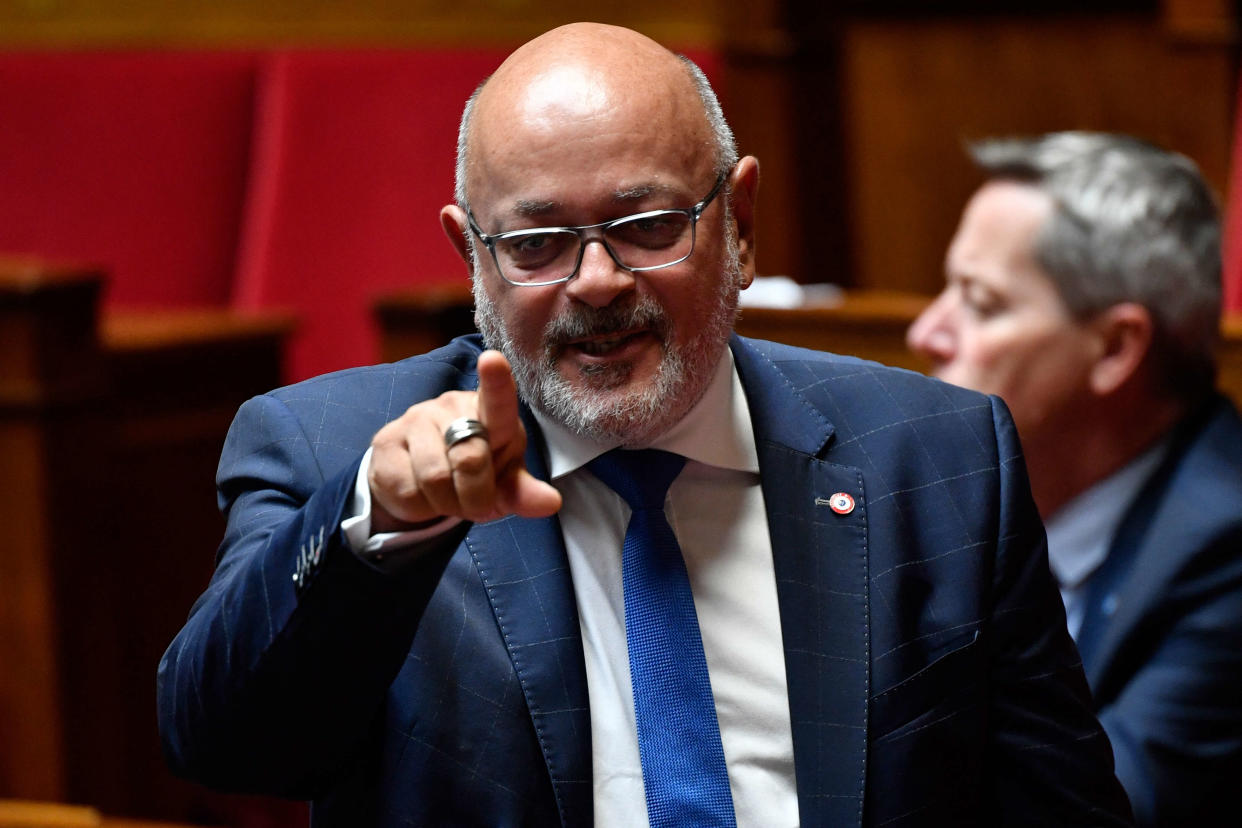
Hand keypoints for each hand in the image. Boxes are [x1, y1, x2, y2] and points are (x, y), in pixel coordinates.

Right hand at [368, 350, 562, 530]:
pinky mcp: (386, 440)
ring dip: (447, 504)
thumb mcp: (504, 486)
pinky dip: (420, 506)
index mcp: (491, 413)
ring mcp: (416, 419)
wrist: (421, 484)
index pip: (496, 397)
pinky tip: (422, 494)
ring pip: (436, 478)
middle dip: (476, 497)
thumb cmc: (476, 476)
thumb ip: (524, 493)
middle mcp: (453, 407)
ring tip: (449, 498)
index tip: (492, 359)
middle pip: (469, 459)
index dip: (496, 381)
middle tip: (476, 504)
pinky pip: (406, 487)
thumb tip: (551, 502)